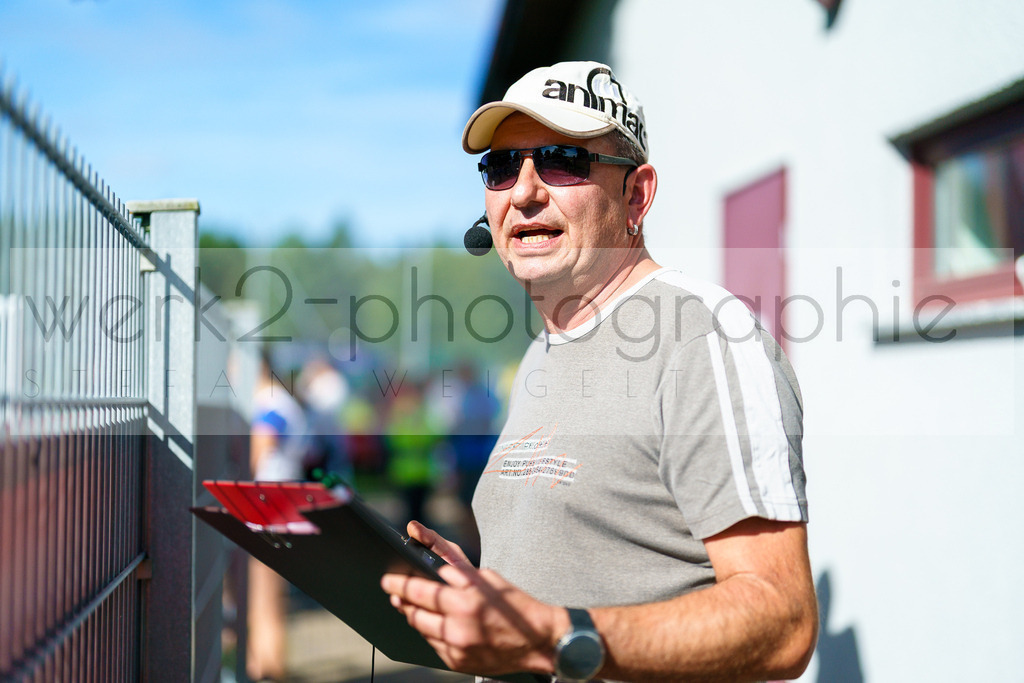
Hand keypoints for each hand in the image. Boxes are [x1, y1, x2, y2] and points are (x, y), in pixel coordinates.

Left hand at [382, 524, 565, 675]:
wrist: (539, 641)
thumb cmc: (513, 603)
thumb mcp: (484, 576)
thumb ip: (450, 562)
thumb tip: (420, 544)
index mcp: (465, 601)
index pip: (420, 590)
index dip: (399, 584)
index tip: (387, 580)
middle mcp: (458, 628)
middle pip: (415, 614)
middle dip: (403, 601)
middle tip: (396, 593)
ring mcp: (458, 649)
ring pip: (422, 631)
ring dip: (417, 617)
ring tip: (414, 606)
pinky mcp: (458, 664)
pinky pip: (435, 646)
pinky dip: (433, 634)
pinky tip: (439, 624)